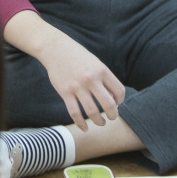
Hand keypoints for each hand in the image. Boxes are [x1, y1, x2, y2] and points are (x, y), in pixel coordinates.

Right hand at [4, 10, 124, 130]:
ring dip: (99, 121)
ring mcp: (78, 87)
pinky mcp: (65, 92)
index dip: (120, 100)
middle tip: (112, 118)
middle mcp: (91, 79)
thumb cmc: (78, 57)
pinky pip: (75, 113)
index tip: (117, 103)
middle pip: (108, 104)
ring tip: (101, 123)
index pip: (119, 91)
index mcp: (102, 70)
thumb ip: (105, 78)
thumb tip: (114, 98)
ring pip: (92, 111)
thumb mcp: (96, 63)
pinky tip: (85, 128)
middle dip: (113, 115)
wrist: (56, 49)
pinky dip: (81, 123)